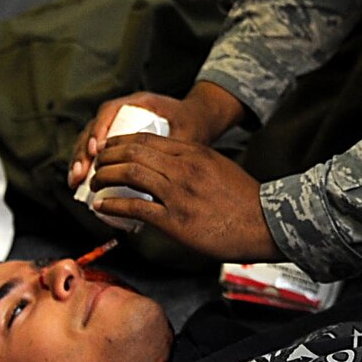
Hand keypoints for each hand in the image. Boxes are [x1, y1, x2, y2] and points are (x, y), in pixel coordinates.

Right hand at [66, 83, 247, 190]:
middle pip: (94, 127)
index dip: (99, 129)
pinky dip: (86, 164)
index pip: (110, 110)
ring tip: (75, 181)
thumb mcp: (187, 133)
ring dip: (79, 159)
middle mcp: (123, 110)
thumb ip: (176, 147)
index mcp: (139, 102)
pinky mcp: (115, 138)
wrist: (199, 119)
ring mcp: (117, 124)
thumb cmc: (193, 123)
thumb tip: (164, 172)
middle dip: (82, 151)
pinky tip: (80, 181)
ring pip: (89, 139)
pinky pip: (95, 149)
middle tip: (80, 173)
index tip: (96, 150)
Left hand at [87, 134, 282, 260]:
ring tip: (94, 185)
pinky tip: (102, 207)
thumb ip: (190, 163)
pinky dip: (113, 205)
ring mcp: (178, 194)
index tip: (107, 148)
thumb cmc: (244, 199)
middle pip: (132, 153)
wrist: (266, 222)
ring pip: (129, 175)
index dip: (119, 142)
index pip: (145, 139)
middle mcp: (183, 168)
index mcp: (193, 152)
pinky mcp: (175, 220)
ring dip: (105, 178)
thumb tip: (164, 169)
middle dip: (106, 158)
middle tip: (95, 166)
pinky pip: (135, 208)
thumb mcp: (217, 166)